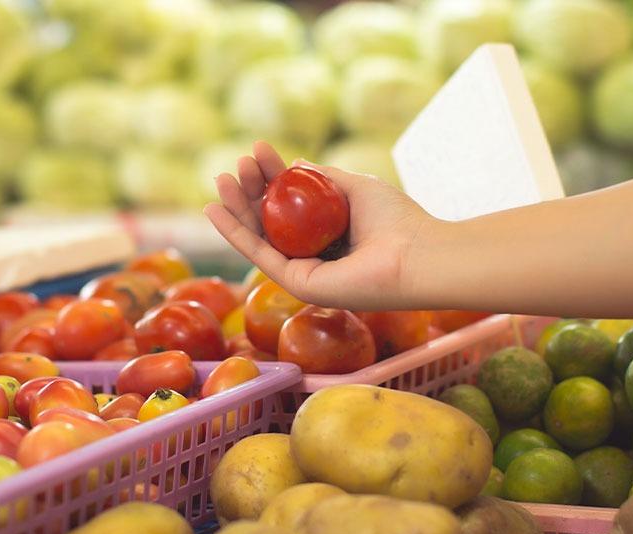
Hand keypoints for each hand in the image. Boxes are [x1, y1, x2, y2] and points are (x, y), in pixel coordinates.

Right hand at [204, 141, 438, 309]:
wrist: (417, 254)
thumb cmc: (398, 221)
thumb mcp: (355, 187)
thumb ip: (324, 178)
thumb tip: (297, 163)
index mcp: (328, 236)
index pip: (289, 206)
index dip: (270, 178)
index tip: (258, 150)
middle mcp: (313, 257)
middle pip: (269, 222)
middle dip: (249, 192)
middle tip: (237, 164)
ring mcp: (304, 272)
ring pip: (258, 238)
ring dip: (236, 209)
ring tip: (221, 179)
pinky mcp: (298, 284)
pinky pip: (259, 255)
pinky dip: (235, 233)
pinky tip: (215, 210)